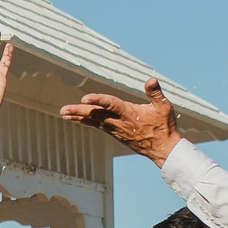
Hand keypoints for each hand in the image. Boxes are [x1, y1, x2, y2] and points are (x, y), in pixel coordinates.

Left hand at [60, 75, 180, 164]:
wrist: (163, 148)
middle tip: (63, 110)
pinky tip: (77, 119)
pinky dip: (87, 121)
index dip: (98, 100)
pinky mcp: (115, 133)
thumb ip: (156, 93)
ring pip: (94, 121)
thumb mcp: (164, 107)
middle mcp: (120, 122)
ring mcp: (116, 129)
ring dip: (78, 117)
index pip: (111, 104)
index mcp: (130, 113)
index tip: (85, 98)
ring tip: (63, 113)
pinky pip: (98, 126)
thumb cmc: (164, 126)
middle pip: (96, 114)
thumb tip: (151, 79)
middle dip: (79, 111)